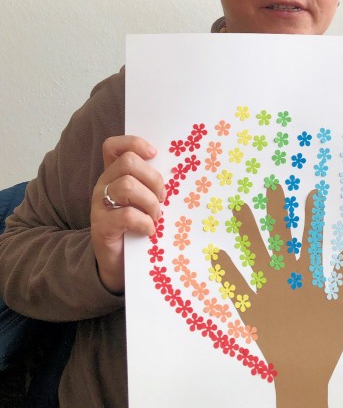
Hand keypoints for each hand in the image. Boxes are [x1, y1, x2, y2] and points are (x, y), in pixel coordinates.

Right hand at [90, 136, 163, 293]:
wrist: (118, 263)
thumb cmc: (136, 226)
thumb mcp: (144, 200)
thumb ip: (151, 184)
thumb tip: (177, 173)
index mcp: (114, 174)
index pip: (114, 146)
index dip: (134, 143)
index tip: (154, 155)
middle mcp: (103, 184)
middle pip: (128, 162)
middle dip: (153, 179)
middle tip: (162, 198)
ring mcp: (99, 205)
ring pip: (127, 185)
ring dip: (150, 202)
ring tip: (156, 217)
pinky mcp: (101, 226)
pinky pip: (126, 215)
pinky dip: (144, 222)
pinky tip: (149, 231)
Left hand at [217, 185, 342, 407]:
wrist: (303, 374)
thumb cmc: (324, 343)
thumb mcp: (341, 309)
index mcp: (309, 277)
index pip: (312, 238)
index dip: (312, 215)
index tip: (310, 192)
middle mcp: (286, 278)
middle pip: (281, 237)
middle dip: (276, 211)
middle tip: (270, 187)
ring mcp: (267, 291)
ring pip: (256, 253)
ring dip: (248, 229)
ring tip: (238, 208)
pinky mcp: (251, 308)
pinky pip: (236, 285)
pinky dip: (226, 269)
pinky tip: (216, 253)